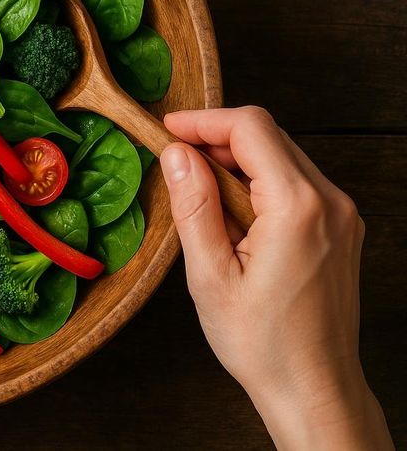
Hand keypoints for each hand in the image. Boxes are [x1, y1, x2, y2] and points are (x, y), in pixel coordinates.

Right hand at [160, 107, 391, 449]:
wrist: (314, 388)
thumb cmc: (262, 343)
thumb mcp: (210, 276)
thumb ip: (194, 207)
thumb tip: (176, 155)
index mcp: (298, 207)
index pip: (251, 128)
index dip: (203, 121)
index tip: (168, 130)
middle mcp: (330, 202)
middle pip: (268, 137)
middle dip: (217, 140)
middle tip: (176, 164)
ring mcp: (341, 215)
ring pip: (283, 157)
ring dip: (237, 163)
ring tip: (201, 199)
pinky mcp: (341, 229)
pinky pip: (296, 184)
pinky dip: (259, 184)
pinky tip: (233, 217)